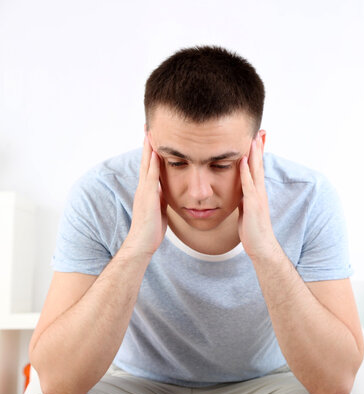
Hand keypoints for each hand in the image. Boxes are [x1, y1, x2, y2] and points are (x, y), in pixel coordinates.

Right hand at [122, 136, 167, 256]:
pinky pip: (151, 177)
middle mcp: (143, 187)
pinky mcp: (148, 197)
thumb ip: (161, 198)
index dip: (151, 151)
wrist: (142, 243)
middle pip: (146, 160)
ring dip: (149, 148)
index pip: (150, 166)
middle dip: (147, 143)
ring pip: (147, 164)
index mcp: (147, 189)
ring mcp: (144, 191)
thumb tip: (166, 192)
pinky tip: (157, 152)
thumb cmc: (151, 230)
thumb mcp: (159, 209)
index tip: (153, 136)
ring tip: (150, 131)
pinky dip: (154, 163)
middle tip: (148, 126)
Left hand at [238, 136, 277, 259]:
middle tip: (261, 131)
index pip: (258, 168)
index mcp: (257, 192)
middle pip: (260, 164)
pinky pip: (248, 184)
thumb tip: (238, 190)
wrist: (262, 247)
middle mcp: (260, 191)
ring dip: (255, 154)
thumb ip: (243, 198)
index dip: (258, 153)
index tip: (258, 137)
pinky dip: (246, 171)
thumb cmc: (253, 231)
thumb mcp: (246, 210)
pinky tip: (244, 160)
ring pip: (256, 170)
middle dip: (259, 147)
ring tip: (254, 138)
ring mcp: (258, 197)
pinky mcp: (253, 204)